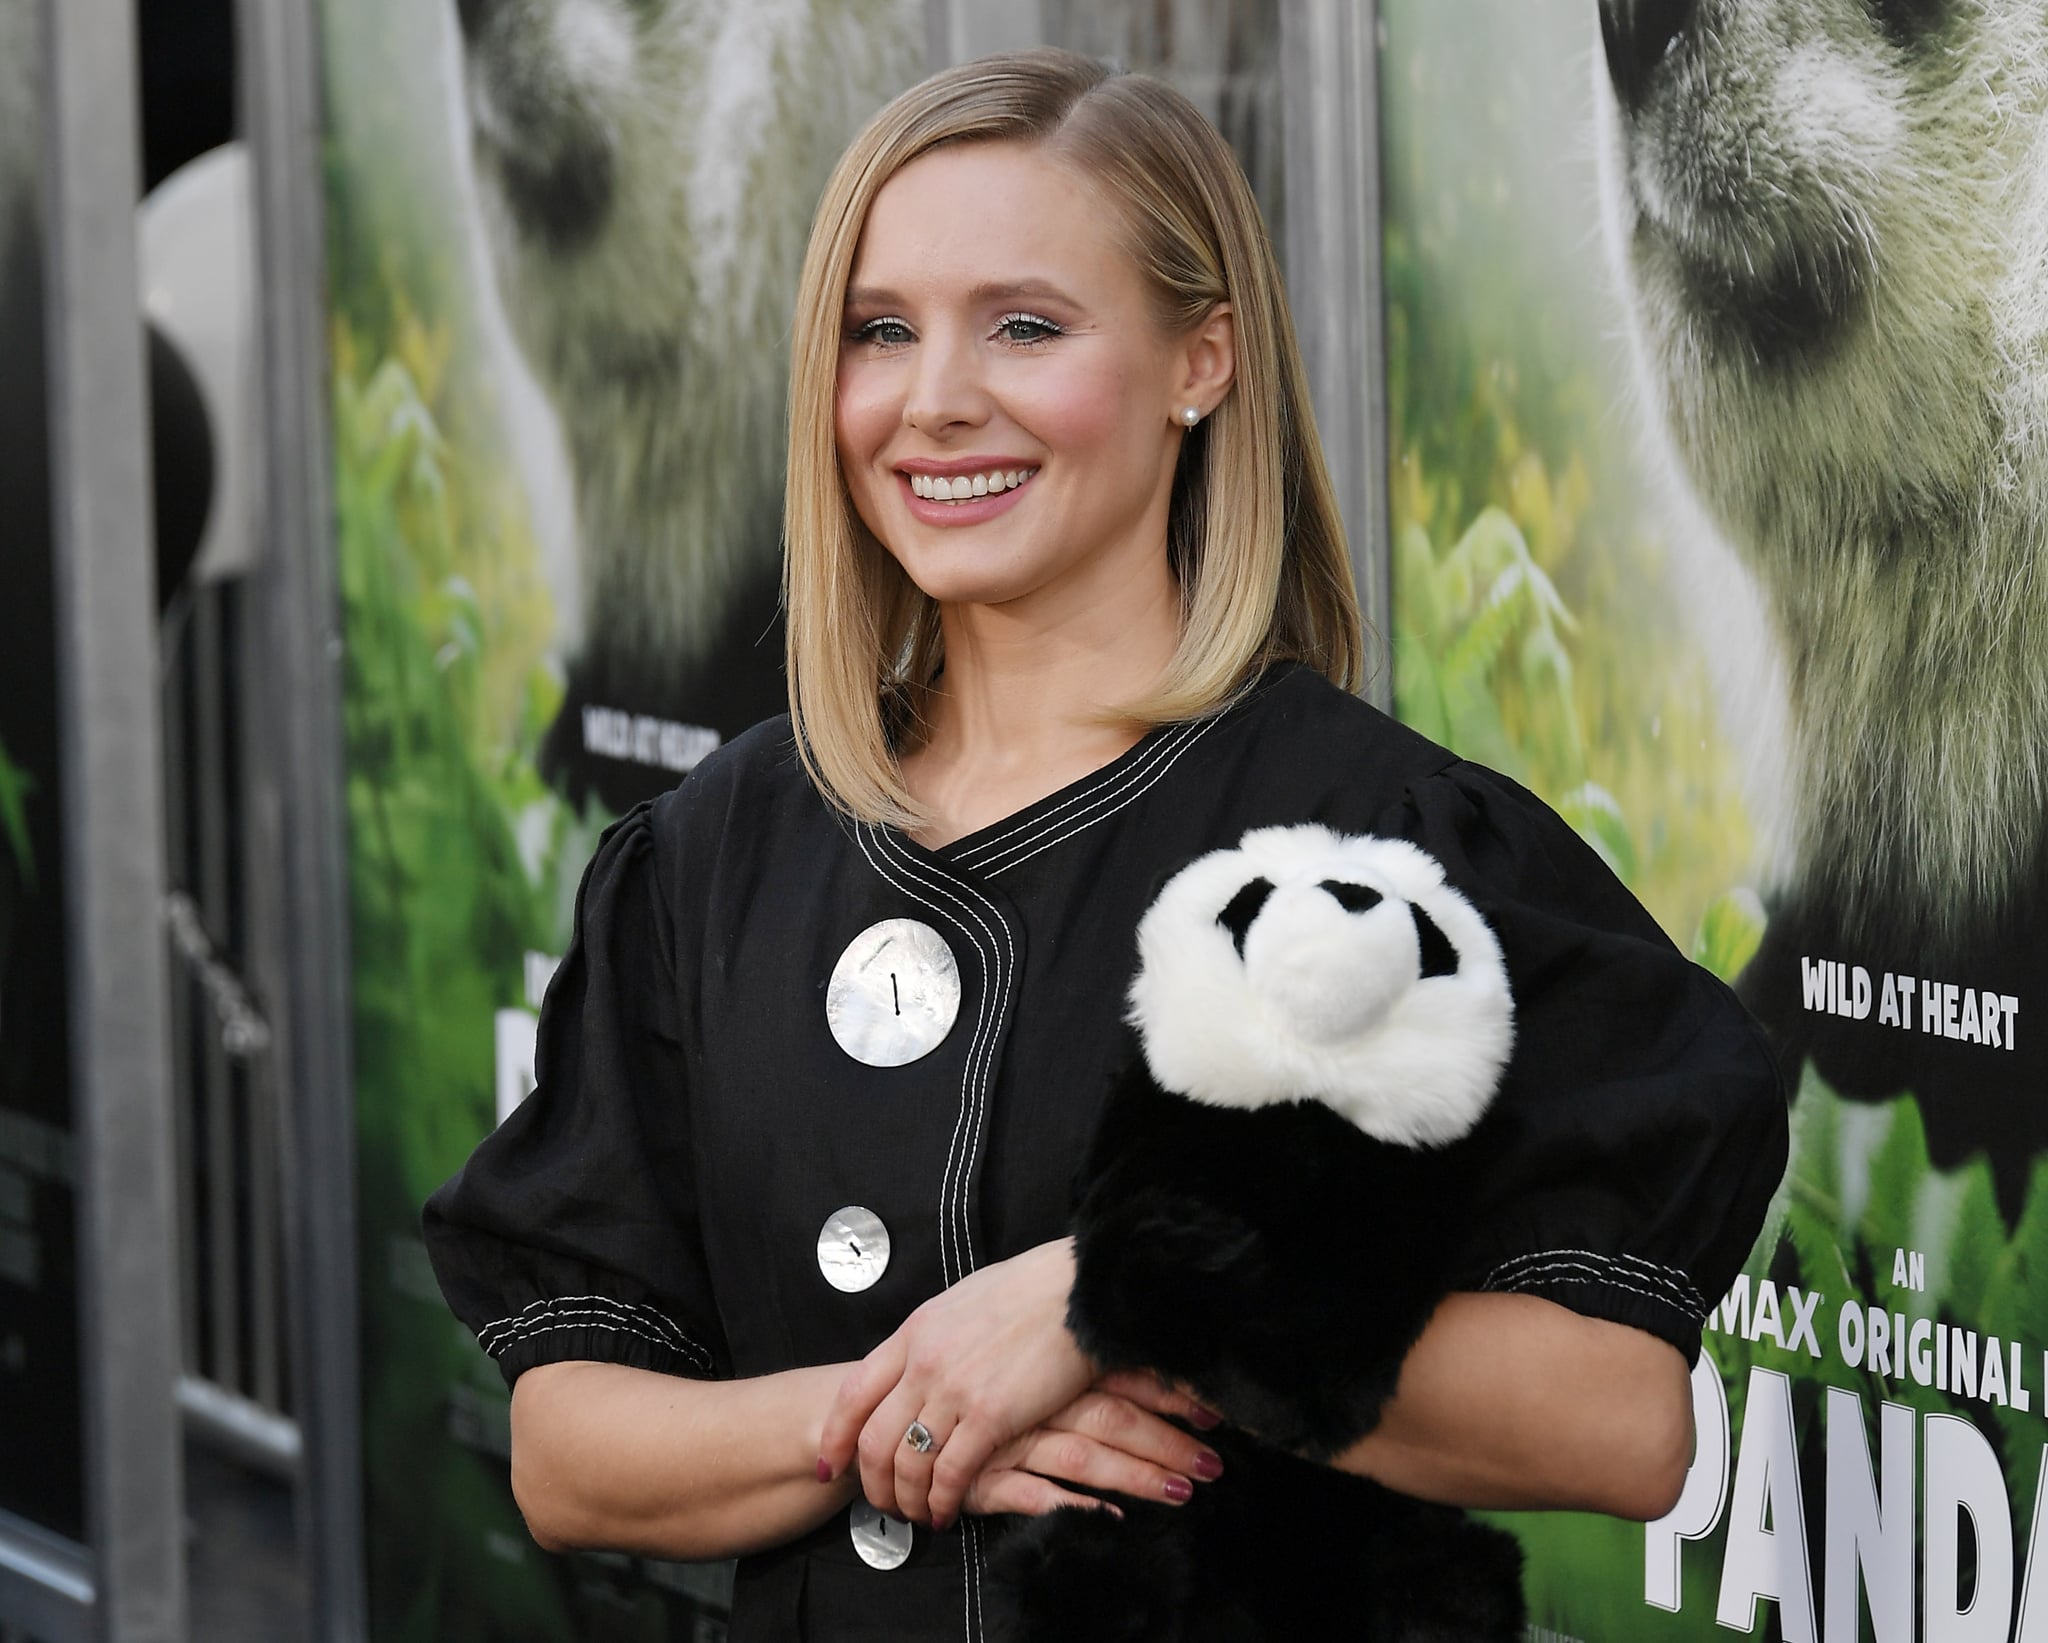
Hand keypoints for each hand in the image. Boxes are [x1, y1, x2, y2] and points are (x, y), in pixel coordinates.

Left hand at [819, 1239, 1094, 1527]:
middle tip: (883, 1503)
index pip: (854, 1393)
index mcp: (914, 1332)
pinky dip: (942, 1500)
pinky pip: (951, 1472)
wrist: (1076, 1289)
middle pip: (874, 1439)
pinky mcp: (991, 1415)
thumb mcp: (961, 1303)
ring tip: (918, 1513)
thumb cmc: (1030, 1291)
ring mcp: (955, 1390)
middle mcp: (924, 1363)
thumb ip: (934, 1337)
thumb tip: (920, 1362)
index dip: (836, 1436)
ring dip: (908, 1499)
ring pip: (908, 1463)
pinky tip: (946, 1512)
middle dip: (872, 1482)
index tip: (829, 1464)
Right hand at [961, 1370, 1225, 1518]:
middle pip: (1111, 1417)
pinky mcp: (985, 1475)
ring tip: (1183, 1492)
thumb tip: (1118, 1350)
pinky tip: (1109, 1518)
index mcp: (1041, 1361)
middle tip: (1213, 1464)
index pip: (1115, 1373)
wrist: (879, 1403)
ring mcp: (1009, 1436)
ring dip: (1136, 1476)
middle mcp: (1030, 1396)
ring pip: (1083, 1456)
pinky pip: (1034, 1493)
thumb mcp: (1003, 1351)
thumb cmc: (952, 1375)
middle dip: (1166, 1442)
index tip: (1212, 1409)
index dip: (1165, 1389)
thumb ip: (1057, 1357)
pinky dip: (1074, 1505)